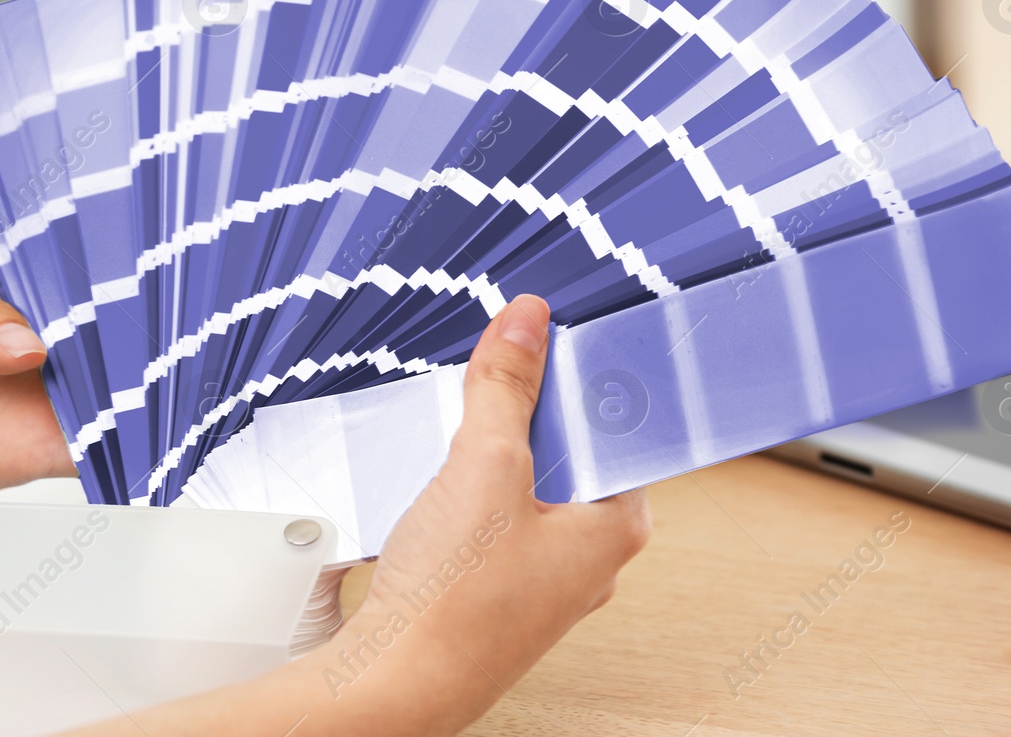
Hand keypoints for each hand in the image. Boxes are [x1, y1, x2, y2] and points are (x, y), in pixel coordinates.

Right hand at [99, 295, 650, 736]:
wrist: (391, 686)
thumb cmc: (454, 604)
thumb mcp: (485, 466)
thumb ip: (506, 388)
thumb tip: (528, 323)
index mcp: (617, 525)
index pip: (619, 426)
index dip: (579, 381)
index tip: (548, 347)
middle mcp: (591, 557)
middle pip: (570, 451)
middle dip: (525, 417)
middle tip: (490, 392)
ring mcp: (544, 579)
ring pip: (527, 487)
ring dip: (490, 458)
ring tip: (458, 446)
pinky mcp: (498, 593)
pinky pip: (495, 522)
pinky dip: (468, 498)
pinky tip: (438, 497)